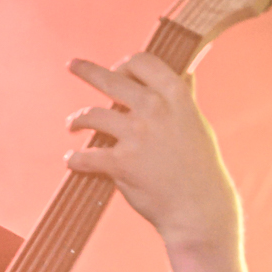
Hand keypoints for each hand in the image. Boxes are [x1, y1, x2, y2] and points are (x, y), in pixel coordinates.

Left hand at [65, 52, 250, 271]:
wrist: (200, 209)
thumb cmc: (200, 168)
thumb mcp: (198, 124)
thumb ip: (186, 98)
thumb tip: (186, 75)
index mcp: (175, 96)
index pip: (143, 62)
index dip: (125, 64)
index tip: (116, 70)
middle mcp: (154, 109)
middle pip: (111, 80)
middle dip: (87, 70)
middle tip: (72, 66)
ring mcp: (136, 135)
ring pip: (92, 115)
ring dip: (77, 119)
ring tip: (72, 125)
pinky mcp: (120, 163)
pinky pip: (86, 156)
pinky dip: (75, 158)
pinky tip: (71, 159)